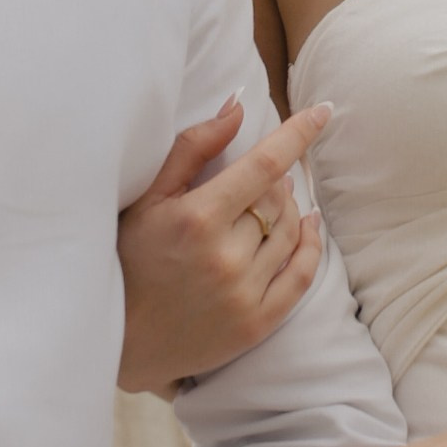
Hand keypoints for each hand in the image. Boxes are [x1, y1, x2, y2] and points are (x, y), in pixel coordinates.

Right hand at [117, 100, 329, 394]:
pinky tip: (309, 226)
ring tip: (275, 200)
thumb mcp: (147, 199)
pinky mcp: (257, 323)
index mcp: (197, 219)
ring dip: (290, 209)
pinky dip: (311, 245)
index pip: (264, 164)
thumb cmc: (129, 259)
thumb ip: (193, 148)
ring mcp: (244, 293)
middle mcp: (226, 256)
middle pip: (278, 198)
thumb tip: (237, 107)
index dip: (298, 133)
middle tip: (262, 176)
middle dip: (276, 178)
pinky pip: (302, 275)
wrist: (122, 338)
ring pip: (292, 231)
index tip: (323, 111)